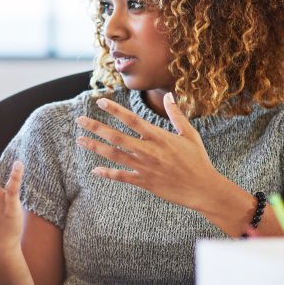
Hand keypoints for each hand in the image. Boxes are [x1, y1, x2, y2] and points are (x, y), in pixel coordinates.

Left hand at [74, 93, 233, 214]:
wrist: (203, 188)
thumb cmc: (198, 160)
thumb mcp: (190, 134)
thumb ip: (176, 114)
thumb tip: (169, 95)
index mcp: (158, 137)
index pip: (132, 119)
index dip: (115, 110)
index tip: (100, 102)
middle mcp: (148, 151)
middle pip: (116, 136)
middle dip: (96, 127)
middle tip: (80, 120)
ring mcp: (144, 167)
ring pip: (114, 155)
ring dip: (95, 147)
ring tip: (80, 140)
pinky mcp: (144, 182)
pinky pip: (122, 176)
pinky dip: (107, 174)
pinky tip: (94, 170)